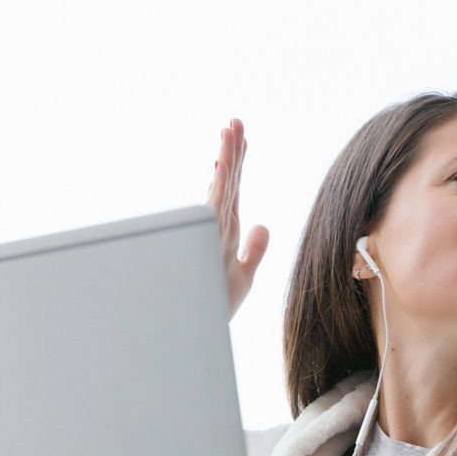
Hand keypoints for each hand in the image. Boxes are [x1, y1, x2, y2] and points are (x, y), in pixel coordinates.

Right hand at [206, 119, 268, 318]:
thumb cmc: (211, 310)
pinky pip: (215, 209)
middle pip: (229, 184)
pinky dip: (219, 186)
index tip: (240, 138)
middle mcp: (218, 231)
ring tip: (230, 130)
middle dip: (232, 152)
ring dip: (227, 159)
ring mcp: (211, 236)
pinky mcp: (206, 246)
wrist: (191, 334)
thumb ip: (255, 250)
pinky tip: (223, 164)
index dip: (237, 165)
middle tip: (235, 121)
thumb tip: (265, 224)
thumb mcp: (243, 278)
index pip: (233, 192)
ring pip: (222, 190)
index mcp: (225, 234)